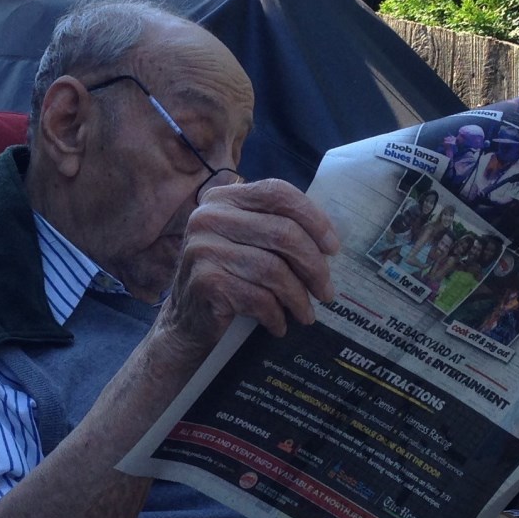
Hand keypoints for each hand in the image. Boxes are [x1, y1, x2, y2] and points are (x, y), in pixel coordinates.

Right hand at [158, 178, 339, 351]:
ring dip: (298, 297)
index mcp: (222, 198)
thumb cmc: (227, 279)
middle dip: (314, 266)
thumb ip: (275, 228)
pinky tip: (279, 325)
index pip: (277, 192)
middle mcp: (208, 217)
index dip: (313, 218)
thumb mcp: (246, 243)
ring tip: (306, 314)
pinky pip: (258, 297)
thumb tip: (329, 238)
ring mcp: (203, 248)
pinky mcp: (205, 281)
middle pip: (282, 232)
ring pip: (273, 269)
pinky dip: (276, 315)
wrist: (185, 322)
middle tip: (326, 291)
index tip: (333, 248)